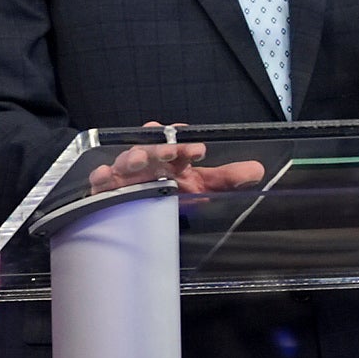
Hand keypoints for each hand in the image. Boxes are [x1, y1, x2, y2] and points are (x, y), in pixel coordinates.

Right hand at [87, 137, 268, 197]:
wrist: (137, 211)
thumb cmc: (169, 192)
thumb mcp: (200, 187)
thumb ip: (225, 179)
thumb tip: (258, 170)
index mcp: (170, 158)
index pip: (179, 146)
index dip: (187, 146)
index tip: (199, 151)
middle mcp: (147, 161)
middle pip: (151, 149)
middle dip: (160, 148)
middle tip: (172, 151)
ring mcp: (125, 174)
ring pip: (126, 161)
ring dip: (133, 157)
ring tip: (141, 159)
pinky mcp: (106, 189)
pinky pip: (100, 181)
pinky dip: (100, 178)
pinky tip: (103, 177)